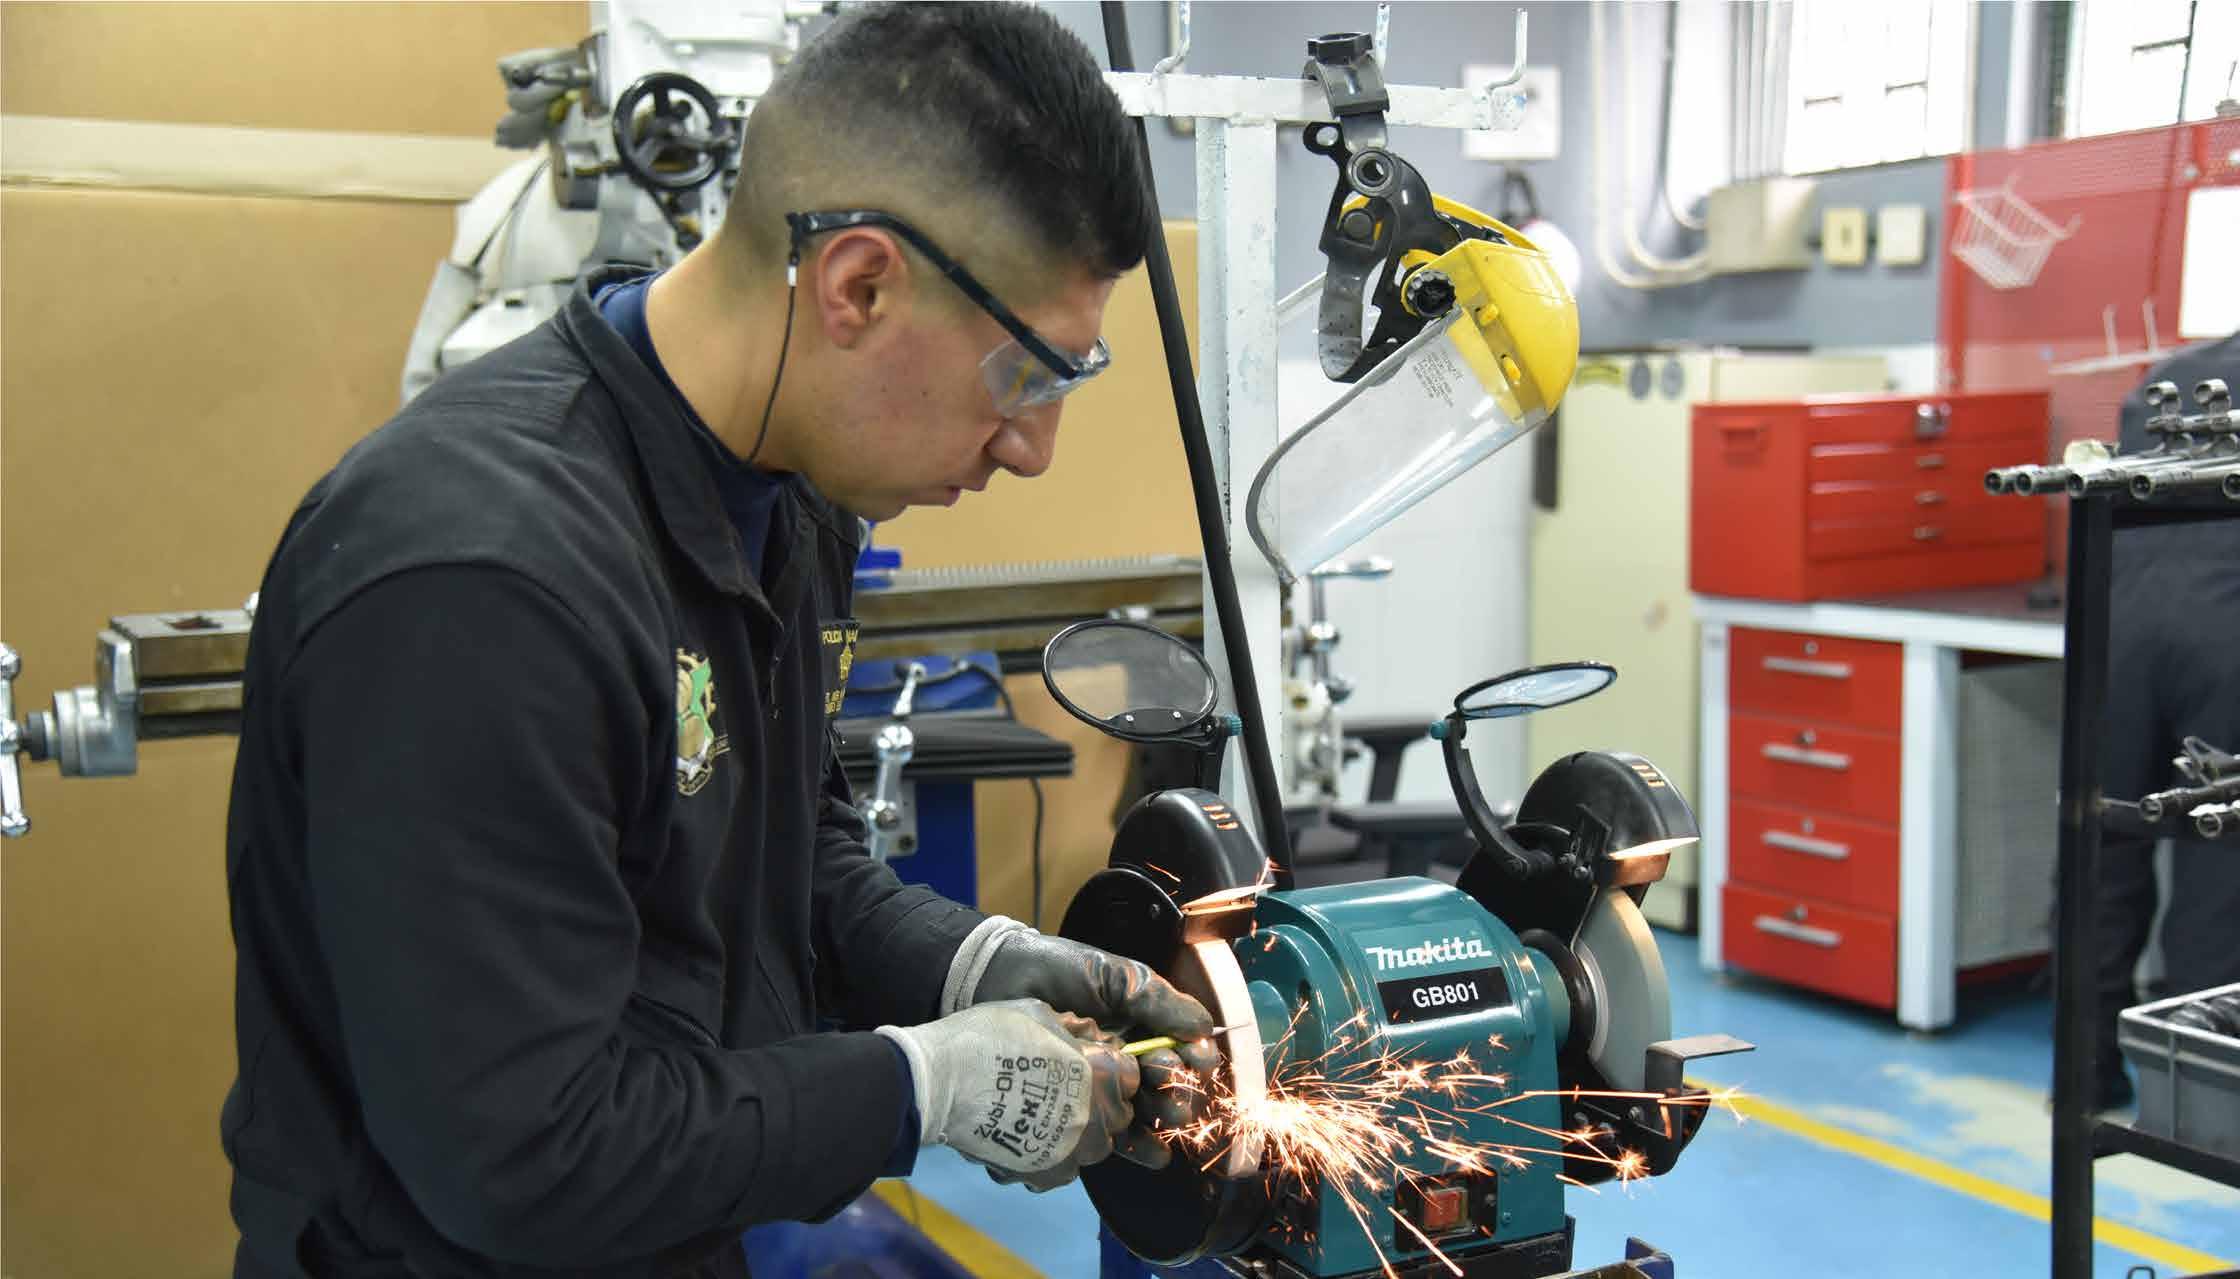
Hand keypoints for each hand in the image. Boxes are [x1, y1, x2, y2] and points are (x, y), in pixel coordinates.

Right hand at [877, 1000, 1137, 1191]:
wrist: (940, 1082)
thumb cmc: (987, 1036)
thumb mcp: (1037, 1013)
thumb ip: (1071, 1029)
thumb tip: (1086, 1036)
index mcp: (1099, 1071)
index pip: (1130, 1075)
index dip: (1110, 1069)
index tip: (1089, 1067)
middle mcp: (1096, 1114)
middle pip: (1117, 1115)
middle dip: (1099, 1104)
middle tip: (1063, 1093)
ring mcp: (1074, 1150)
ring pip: (1093, 1146)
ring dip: (1077, 1133)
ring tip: (1041, 1118)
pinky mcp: (1049, 1174)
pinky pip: (1064, 1168)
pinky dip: (1051, 1157)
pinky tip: (1024, 1138)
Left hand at [969, 927, 1219, 1168]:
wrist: (996, 982)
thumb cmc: (1055, 971)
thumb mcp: (1112, 977)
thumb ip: (1157, 999)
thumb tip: (1206, 1028)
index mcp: (1140, 1023)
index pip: (1180, 1047)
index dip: (1193, 1058)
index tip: (1196, 1063)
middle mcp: (1126, 1055)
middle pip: (1166, 1084)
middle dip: (1178, 1092)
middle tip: (1173, 1096)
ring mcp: (1101, 1082)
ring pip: (1144, 1110)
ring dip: (1163, 1122)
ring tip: (1165, 1124)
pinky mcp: (1075, 1106)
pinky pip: (1109, 1131)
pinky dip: (1137, 1146)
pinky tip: (1153, 1154)